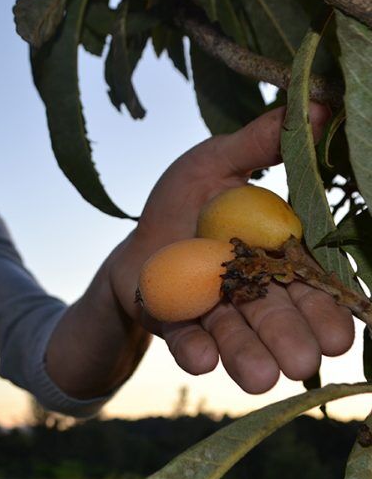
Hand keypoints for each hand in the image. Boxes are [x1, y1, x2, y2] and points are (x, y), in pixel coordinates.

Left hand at [110, 104, 354, 393]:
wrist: (137, 243)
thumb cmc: (180, 204)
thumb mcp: (213, 163)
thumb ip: (259, 144)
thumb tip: (321, 103)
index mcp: (274, 258)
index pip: (307, 284)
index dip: (325, 306)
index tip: (340, 331)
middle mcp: (253, 296)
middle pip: (278, 319)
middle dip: (291, 337)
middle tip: (304, 357)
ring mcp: (215, 317)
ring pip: (239, 341)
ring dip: (249, 357)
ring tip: (258, 374)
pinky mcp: (179, 330)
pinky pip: (189, 345)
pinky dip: (194, 351)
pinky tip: (199, 356)